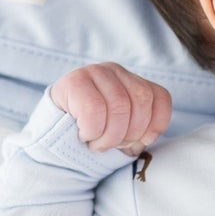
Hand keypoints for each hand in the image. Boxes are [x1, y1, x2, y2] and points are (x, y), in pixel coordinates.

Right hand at [50, 62, 172, 155]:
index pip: (160, 97)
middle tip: (113, 145)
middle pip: (141, 100)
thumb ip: (141, 130)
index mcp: (133, 81)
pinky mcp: (74, 81)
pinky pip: (95, 110)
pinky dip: (93, 131)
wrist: (54, 136)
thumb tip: (146, 137)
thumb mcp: (124, 132)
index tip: (140, 141)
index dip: (156, 125)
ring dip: (110, 136)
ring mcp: (94, 71)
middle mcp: (115, 70)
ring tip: (98, 143)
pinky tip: (84, 135)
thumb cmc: (94, 135)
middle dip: (131, 133)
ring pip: (119, 106)